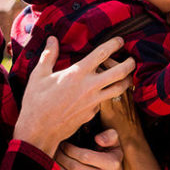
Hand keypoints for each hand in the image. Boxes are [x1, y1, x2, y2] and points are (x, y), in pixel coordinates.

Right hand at [14, 36, 134, 156]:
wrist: (40, 130)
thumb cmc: (36, 101)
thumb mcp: (39, 75)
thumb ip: (49, 55)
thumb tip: (52, 39)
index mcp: (78, 73)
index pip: (102, 53)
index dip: (114, 44)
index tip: (120, 40)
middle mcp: (90, 86)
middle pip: (119, 72)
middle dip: (129, 64)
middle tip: (132, 60)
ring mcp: (94, 101)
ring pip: (119, 89)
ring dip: (126, 81)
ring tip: (128, 76)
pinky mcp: (93, 113)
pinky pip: (105, 101)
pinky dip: (107, 95)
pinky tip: (104, 93)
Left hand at [54, 129, 123, 169]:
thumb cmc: (111, 156)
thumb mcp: (114, 143)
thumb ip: (109, 136)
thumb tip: (98, 139)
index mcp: (113, 163)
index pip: (85, 156)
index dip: (70, 149)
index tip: (63, 145)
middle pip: (76, 169)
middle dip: (62, 158)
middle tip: (55, 152)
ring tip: (54, 162)